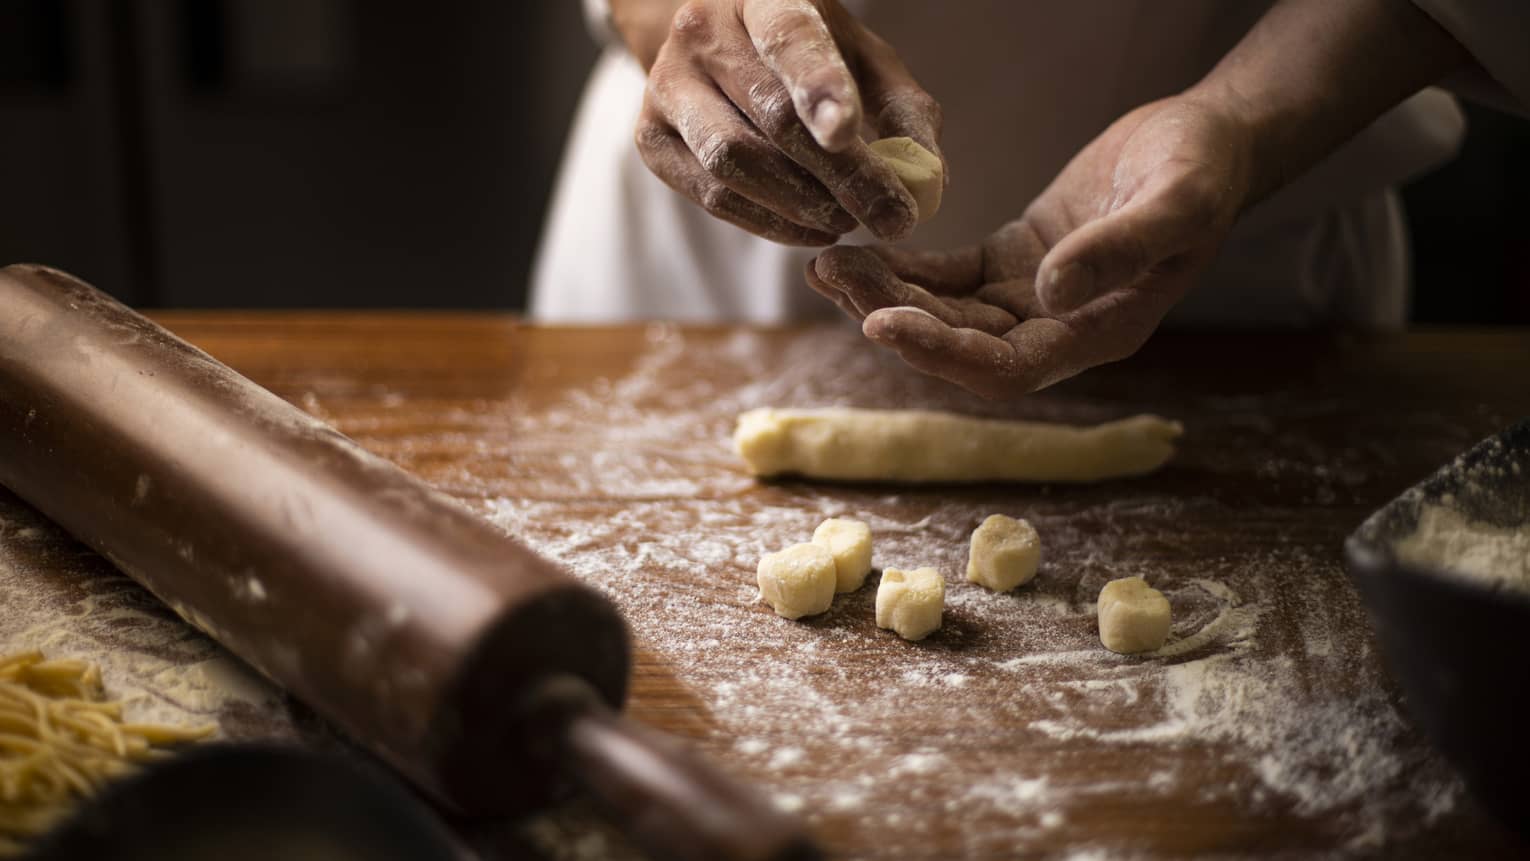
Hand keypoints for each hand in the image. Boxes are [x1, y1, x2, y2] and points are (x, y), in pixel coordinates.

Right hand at [619, 0, 942, 245]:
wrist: (719, 40)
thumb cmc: (807, 50)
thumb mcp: (864, 57)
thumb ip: (903, 109)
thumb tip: (928, 182)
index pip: (790, 38)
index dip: (819, 85)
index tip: (847, 134)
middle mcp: (703, 32)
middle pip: (771, 116)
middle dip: (840, 176)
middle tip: (890, 215)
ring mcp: (667, 84)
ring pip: (733, 162)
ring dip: (801, 204)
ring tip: (849, 220)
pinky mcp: (651, 137)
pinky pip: (712, 195)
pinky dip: (769, 223)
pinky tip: (811, 227)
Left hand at [806, 96, 1253, 397]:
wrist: (1208, 142)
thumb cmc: (1204, 173)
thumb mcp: (1174, 203)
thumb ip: (1117, 249)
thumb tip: (1049, 293)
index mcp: (1098, 334)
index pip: (1005, 367)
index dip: (943, 352)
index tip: (883, 322)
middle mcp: (1058, 330)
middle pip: (960, 346)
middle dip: (894, 317)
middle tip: (834, 277)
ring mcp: (1032, 300)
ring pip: (945, 313)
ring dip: (888, 294)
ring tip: (829, 264)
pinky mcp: (1012, 264)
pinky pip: (949, 277)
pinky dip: (905, 268)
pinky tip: (861, 253)